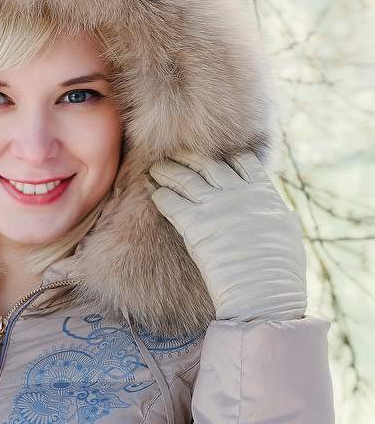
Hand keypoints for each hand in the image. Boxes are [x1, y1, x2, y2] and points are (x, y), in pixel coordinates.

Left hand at [149, 153, 306, 321]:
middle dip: (188, 157)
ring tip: (156, 169)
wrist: (264, 292)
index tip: (212, 153)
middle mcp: (237, 193)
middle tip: (174, 154)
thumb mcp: (291, 235)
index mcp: (263, 193)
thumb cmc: (282, 270)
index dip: (225, 154)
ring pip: (184, 179)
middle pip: (207, 163)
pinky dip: (160, 196)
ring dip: (167, 172)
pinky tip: (154, 192)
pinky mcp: (195, 223)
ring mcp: (215, 206)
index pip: (242, 160)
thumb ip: (286, 219)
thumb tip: (289, 214)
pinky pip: (171, 202)